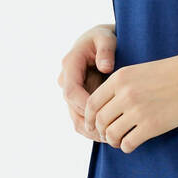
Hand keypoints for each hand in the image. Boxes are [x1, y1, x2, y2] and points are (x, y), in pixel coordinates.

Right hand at [57, 23, 116, 137]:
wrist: (103, 41)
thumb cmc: (105, 38)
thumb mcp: (106, 38)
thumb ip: (106, 50)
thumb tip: (105, 67)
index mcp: (70, 65)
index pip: (71, 91)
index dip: (84, 106)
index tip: (103, 115)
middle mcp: (67, 80)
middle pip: (72, 109)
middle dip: (90, 123)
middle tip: (109, 135)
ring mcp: (72, 91)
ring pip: (76, 118)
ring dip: (91, 131)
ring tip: (110, 139)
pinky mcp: (80, 99)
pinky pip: (83, 119)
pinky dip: (93, 130)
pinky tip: (109, 137)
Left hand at [83, 49, 177, 153]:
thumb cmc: (176, 71)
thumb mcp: (142, 70)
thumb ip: (123, 85)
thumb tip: (109, 105)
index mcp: (120, 78)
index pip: (92, 103)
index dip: (90, 118)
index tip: (94, 125)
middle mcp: (125, 94)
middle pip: (99, 120)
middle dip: (101, 131)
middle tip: (108, 135)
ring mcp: (138, 111)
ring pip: (111, 134)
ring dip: (113, 141)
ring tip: (120, 141)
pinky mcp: (152, 126)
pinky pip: (128, 143)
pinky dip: (127, 147)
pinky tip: (132, 144)